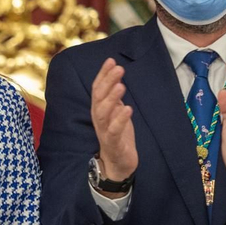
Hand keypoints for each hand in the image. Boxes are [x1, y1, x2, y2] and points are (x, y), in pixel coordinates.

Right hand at [90, 58, 136, 186]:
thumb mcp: (116, 112)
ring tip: (121, 86)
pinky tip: (127, 109)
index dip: (103, 74)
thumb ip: (114, 96)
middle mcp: (98, 118)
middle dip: (107, 81)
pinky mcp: (113, 144)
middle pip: (98, 97)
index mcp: (99, 109)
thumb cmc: (118, 135)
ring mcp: (104, 131)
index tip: (111, 60)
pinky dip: (120, 120)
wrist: (117, 164)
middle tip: (118, 68)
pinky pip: (113, 131)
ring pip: (102, 113)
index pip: (97, 88)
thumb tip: (117, 74)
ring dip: (111, 98)